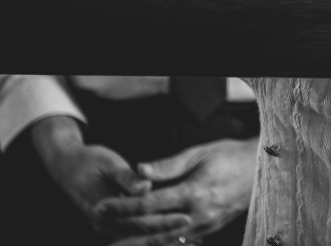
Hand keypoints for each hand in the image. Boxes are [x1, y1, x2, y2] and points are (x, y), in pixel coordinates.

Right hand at [29, 116, 188, 240]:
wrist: (67, 166)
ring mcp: (107, 227)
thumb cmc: (90, 161)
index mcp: (104, 210)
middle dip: (168, 233)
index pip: (140, 221)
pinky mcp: (113, 225)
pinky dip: (152, 234)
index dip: (164, 221)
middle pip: (142, 235)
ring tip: (189, 238)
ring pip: (139, 238)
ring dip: (161, 238)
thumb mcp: (109, 164)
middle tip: (195, 230)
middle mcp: (105, 224)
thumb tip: (145, 187)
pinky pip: (135, 234)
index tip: (186, 217)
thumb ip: (127, 178)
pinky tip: (173, 233)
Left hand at [95, 137, 257, 245]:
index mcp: (193, 192)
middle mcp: (198, 214)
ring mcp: (206, 225)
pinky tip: (150, 244)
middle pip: (153, 229)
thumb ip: (169, 165)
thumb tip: (139, 170)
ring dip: (141, 244)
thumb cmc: (231, 156)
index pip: (149, 203)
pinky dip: (163, 244)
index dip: (123, 206)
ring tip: (119, 245)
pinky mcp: (211, 229)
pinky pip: (182, 241)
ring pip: (166, 240)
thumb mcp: (200, 153)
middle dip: (125, 233)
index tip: (101, 206)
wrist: (262, 170)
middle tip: (103, 235)